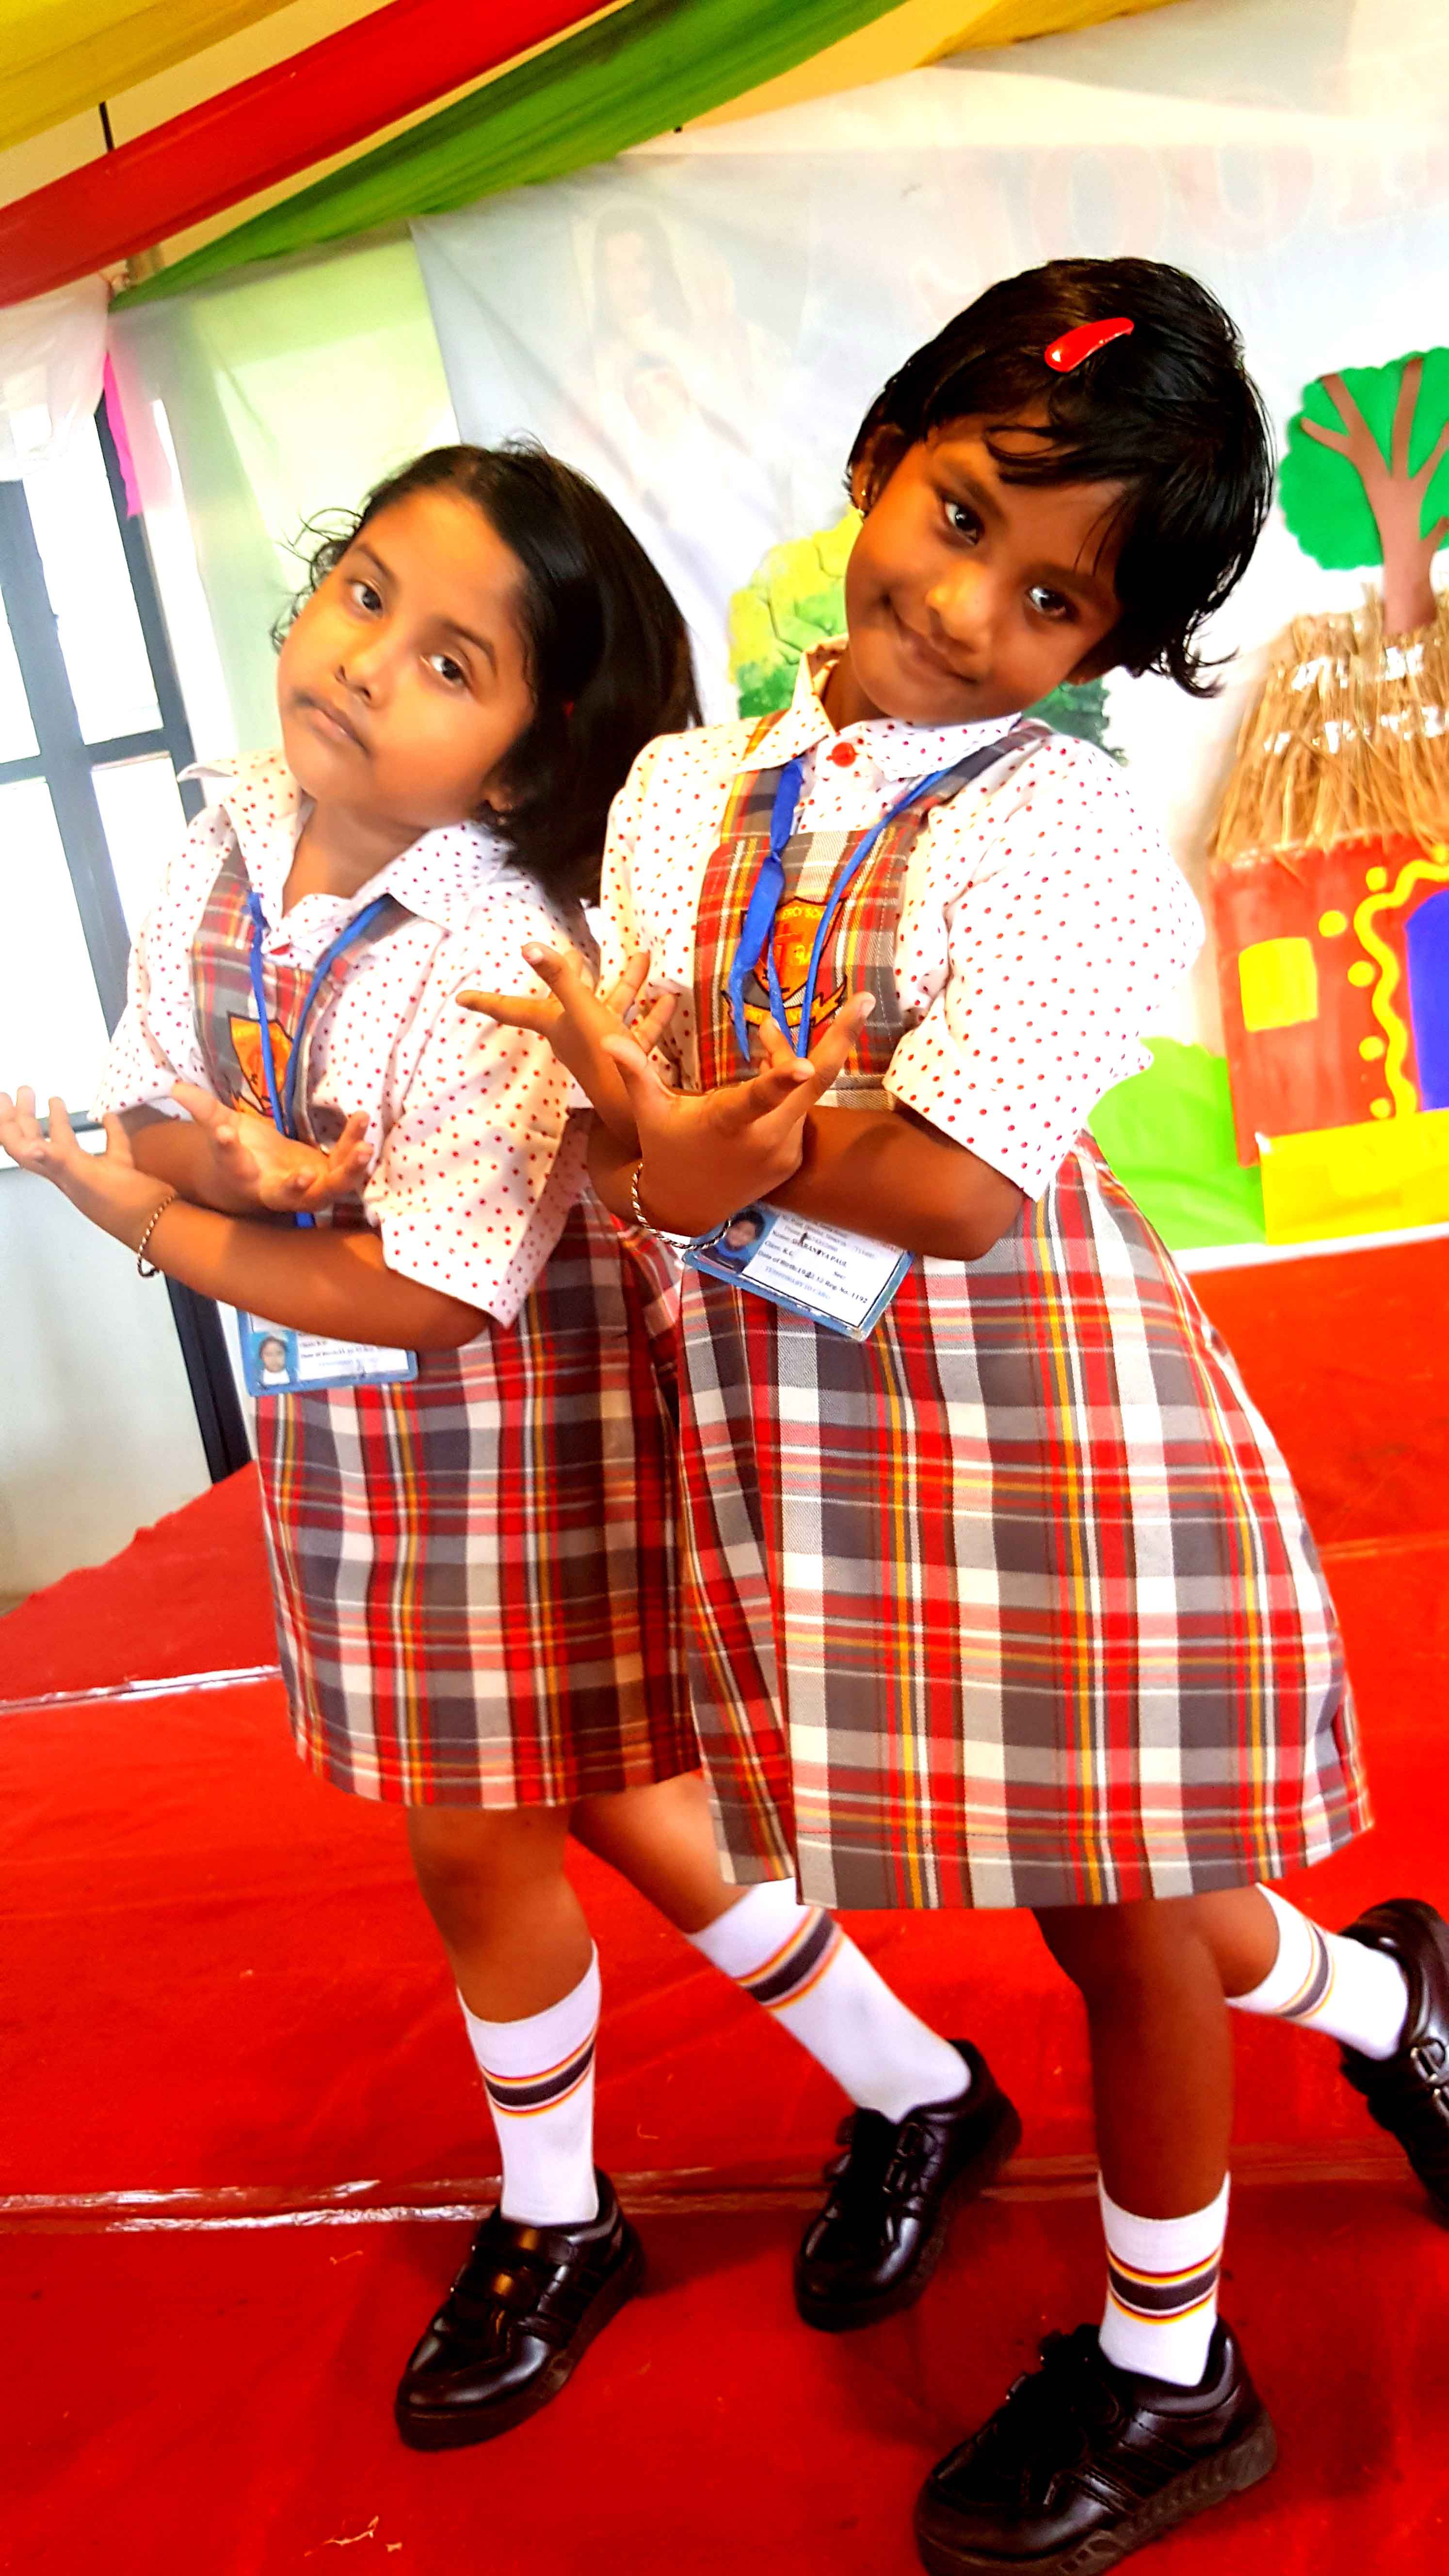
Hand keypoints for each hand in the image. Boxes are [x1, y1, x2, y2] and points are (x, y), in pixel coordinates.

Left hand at [0, 1088, 177, 1250]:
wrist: (159, 1224)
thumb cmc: (124, 1204)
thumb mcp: (87, 1178)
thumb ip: (58, 1160)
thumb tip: (31, 1148)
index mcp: (58, 1171)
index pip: (20, 1146)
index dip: (7, 1123)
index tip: (4, 1097)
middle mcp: (69, 1172)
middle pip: (37, 1142)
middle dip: (25, 1115)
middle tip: (24, 1091)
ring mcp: (93, 1173)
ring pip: (67, 1144)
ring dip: (57, 1121)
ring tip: (55, 1099)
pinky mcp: (118, 1171)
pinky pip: (108, 1146)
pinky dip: (107, 1129)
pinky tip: (109, 1117)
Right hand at [171, 1081, 371, 1214]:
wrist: (257, 1181)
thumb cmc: (238, 1154)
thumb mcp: (220, 1128)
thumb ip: (203, 1110)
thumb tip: (174, 1086)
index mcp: (242, 1174)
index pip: (231, 1162)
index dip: (227, 1148)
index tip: (224, 1132)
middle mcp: (274, 1190)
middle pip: (286, 1195)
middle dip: (297, 1188)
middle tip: (308, 1173)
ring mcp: (304, 1190)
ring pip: (327, 1190)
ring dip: (347, 1171)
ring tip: (364, 1146)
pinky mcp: (326, 1179)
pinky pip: (344, 1170)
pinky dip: (355, 1149)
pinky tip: (362, 1122)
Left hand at [457, 947, 676, 1144]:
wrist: (635, 1109)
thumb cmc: (602, 1058)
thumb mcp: (581, 1011)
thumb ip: (558, 978)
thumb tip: (528, 946)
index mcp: (555, 1024)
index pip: (513, 1008)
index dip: (486, 1001)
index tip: (461, 998)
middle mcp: (574, 1034)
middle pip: (568, 997)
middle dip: (571, 973)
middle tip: (571, 951)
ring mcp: (602, 1045)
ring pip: (613, 1006)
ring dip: (628, 982)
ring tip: (642, 957)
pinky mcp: (627, 1056)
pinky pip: (639, 1029)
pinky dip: (653, 1013)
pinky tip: (668, 998)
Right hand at [603, 995, 875, 1238]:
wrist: (686, 1208)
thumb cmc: (665, 1150)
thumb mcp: (649, 1112)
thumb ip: (635, 1072)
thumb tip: (606, 1040)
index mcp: (728, 1123)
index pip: (758, 1098)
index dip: (780, 1078)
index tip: (802, 1060)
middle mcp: (765, 1138)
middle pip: (812, 1082)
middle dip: (840, 1038)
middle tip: (867, 1000)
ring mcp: (784, 1150)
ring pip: (803, 1091)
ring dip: (790, 1060)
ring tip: (765, 1032)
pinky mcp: (791, 1157)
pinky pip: (798, 1111)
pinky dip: (789, 1086)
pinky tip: (774, 1070)